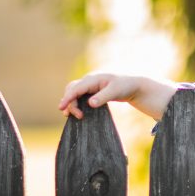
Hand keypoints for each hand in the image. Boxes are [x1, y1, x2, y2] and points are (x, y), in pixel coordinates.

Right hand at [59, 73, 174, 120]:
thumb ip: (102, 97)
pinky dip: (76, 103)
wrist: (133, 86)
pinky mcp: (92, 92)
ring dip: (71, 103)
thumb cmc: (125, 86)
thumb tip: (90, 103)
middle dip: (69, 102)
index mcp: (93, 79)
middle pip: (72, 90)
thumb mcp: (115, 92)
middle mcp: (89, 81)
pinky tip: (77, 112)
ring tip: (72, 116)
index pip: (76, 88)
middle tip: (77, 116)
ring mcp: (90, 86)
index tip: (61, 107)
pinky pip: (80, 96)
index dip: (67, 98)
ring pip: (74, 93)